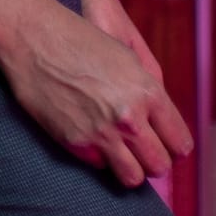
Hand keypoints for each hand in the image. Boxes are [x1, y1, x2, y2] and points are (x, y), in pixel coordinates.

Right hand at [0, 0, 193, 188]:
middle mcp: (130, 118)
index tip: (170, 146)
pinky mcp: (77, 143)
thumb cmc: (81, 40)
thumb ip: (147, 91)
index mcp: (147, 92)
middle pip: (160, 165)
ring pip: (133, 178)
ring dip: (131, 169)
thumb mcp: (127, 57)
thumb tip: (160, 119)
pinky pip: (101, 167)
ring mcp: (103, 133)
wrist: (36, 37)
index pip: (179, 141)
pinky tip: (93, 139)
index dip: (175, 145)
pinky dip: (100, 158)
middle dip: (155, 161)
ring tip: (123, 155)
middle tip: (145, 152)